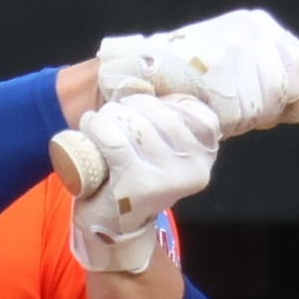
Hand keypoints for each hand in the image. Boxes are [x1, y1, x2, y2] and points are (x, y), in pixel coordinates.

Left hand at [67, 95, 218, 273]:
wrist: (115, 224)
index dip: (159, 99)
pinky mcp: (141, 186)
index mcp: (206, 151)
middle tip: (113, 113)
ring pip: (136, 123)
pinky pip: (115, 142)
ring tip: (100, 122)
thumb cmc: (137, 175)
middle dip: (129, 105)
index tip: (140, 108)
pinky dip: (97, 129)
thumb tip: (153, 74)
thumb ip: (172, 118)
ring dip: (109, 115)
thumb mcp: (165, 146)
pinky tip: (91, 128)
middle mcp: (196, 166)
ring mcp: (170, 178)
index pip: (190, 105)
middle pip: (159, 112)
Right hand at [96, 9, 298, 137]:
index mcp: (259, 26)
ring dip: (236, 116)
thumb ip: (281, 99)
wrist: (132, 77)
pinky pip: (240, 108)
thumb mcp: (241, 91)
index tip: (249, 98)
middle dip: (256, 109)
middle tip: (219, 103)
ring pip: (261, 102)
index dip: (281, 94)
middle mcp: (250, 28)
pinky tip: (199, 106)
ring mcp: (235, 41)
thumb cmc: (187, 86)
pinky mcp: (218, 61)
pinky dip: (222, 119)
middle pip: (283, 89)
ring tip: (204, 103)